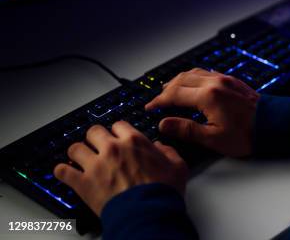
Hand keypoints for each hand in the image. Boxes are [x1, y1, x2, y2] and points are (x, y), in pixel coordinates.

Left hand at [54, 121, 187, 215]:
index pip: (118, 125)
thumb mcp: (178, 166)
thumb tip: (161, 147)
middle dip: (95, 138)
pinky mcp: (82, 183)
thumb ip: (169, 152)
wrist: (148, 214)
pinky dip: (62, 171)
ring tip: (80, 158)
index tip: (117, 137)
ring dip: (77, 152)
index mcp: (134, 141)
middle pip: (94, 131)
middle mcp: (112, 148)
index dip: (117, 131)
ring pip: (75, 148)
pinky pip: (62, 172)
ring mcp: (95, 165)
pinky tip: (64, 172)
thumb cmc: (162, 192)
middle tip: (97, 145)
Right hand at [144, 68, 258, 156]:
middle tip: (158, 100)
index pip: (174, 95)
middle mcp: (214, 83)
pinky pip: (206, 72)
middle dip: (166, 90)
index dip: (159, 101)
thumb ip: (186, 129)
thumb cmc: (246, 134)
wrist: (273, 124)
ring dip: (179, 80)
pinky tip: (192, 84)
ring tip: (170, 90)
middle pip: (181, 80)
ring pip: (194, 73)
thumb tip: (164, 123)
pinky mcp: (232, 81)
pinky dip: (193, 77)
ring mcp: (224, 79)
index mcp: (208, 96)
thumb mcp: (213, 138)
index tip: (150, 108)